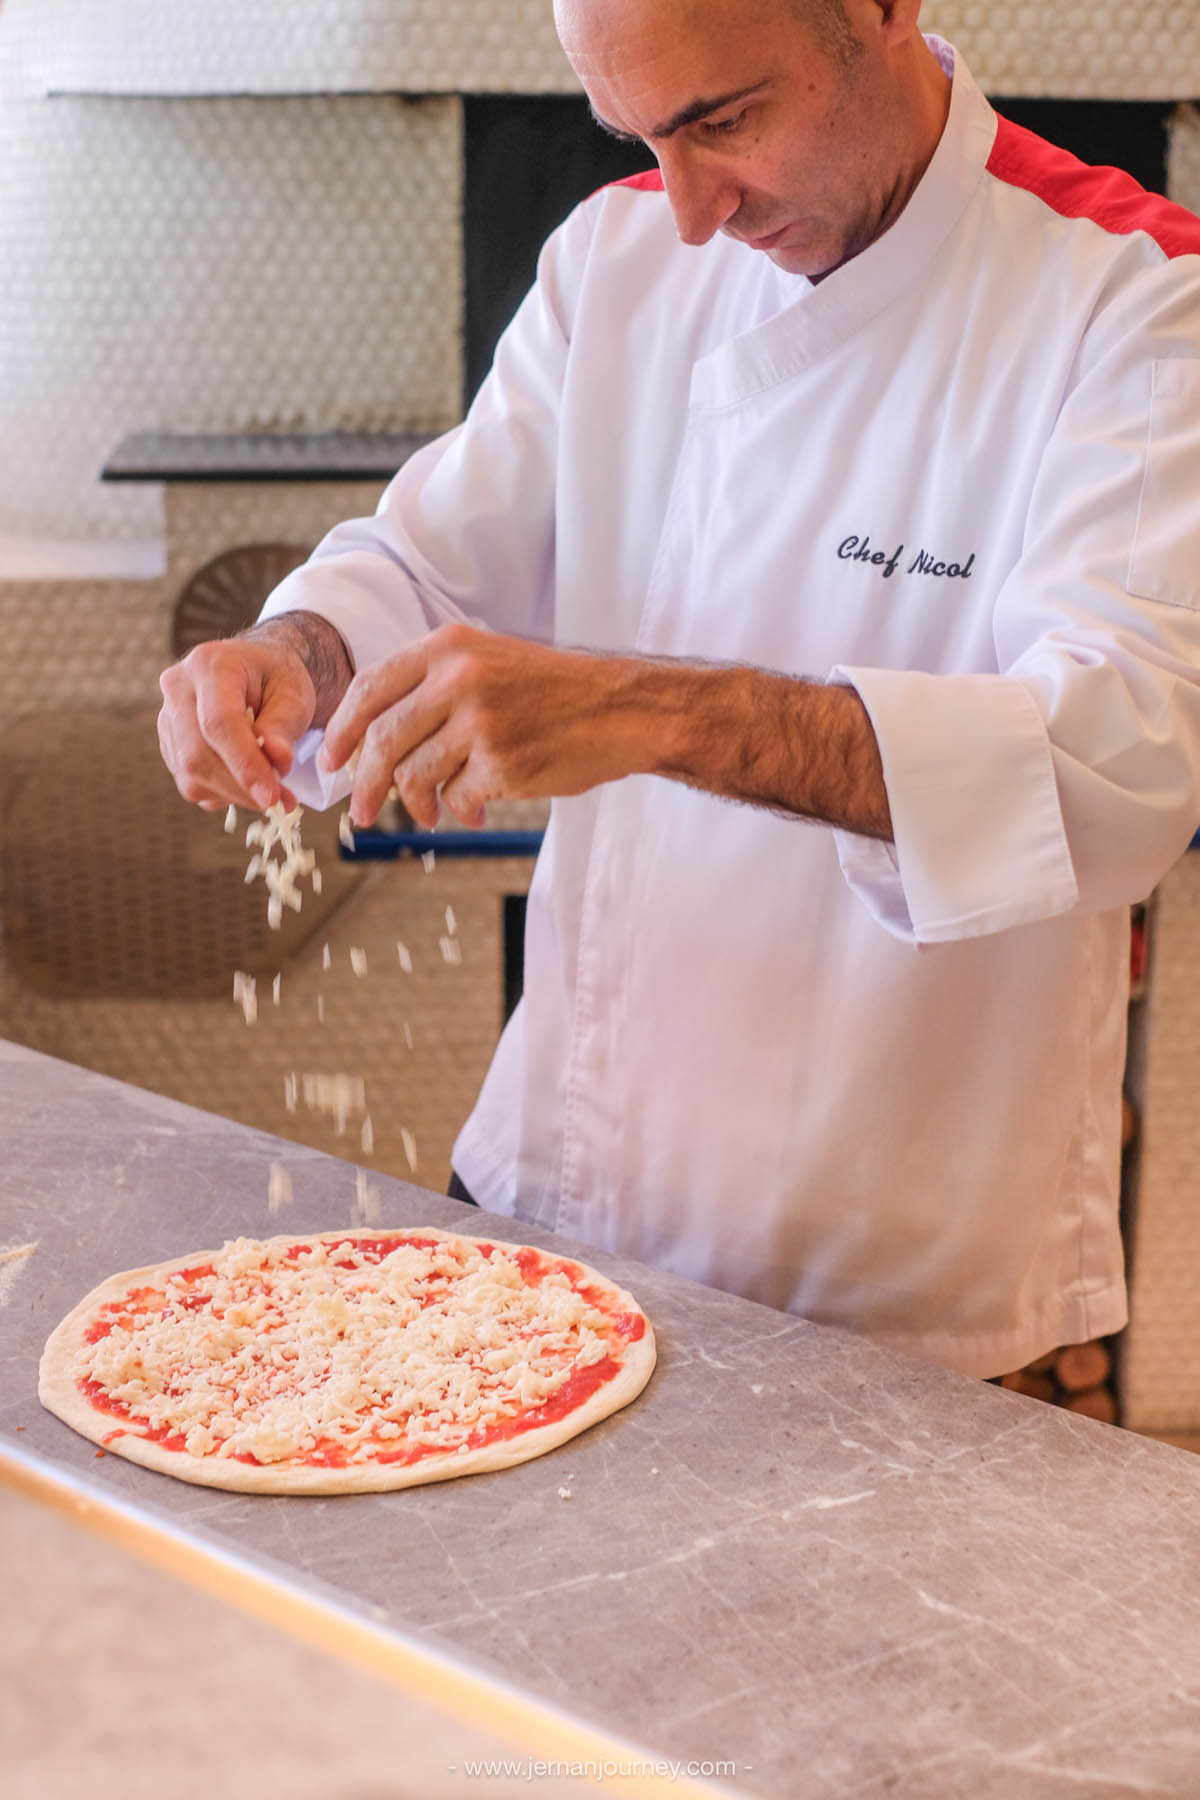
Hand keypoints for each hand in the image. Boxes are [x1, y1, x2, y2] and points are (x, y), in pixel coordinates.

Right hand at [157, 631, 317, 812]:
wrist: (256, 671)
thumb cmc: (277, 678)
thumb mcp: (294, 695)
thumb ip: (283, 727)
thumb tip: (277, 760)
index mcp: (209, 665)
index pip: (219, 722)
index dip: (245, 765)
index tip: (271, 796)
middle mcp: (178, 688)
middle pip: (197, 754)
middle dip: (239, 788)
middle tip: (279, 801)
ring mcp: (167, 716)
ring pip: (190, 774)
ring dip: (234, 794)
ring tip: (271, 791)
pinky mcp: (169, 743)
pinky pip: (189, 782)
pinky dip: (222, 793)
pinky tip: (247, 783)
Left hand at [319, 623, 659, 828]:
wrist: (621, 709)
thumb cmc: (555, 690)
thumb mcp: (490, 659)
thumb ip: (434, 685)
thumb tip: (376, 737)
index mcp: (449, 647)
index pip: (371, 688)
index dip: (344, 730)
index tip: (334, 761)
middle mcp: (459, 679)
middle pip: (383, 741)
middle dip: (365, 784)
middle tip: (361, 812)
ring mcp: (480, 723)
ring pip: (415, 776)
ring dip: (416, 805)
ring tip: (430, 815)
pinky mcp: (502, 764)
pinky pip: (457, 798)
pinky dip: (458, 812)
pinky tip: (472, 814)